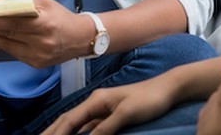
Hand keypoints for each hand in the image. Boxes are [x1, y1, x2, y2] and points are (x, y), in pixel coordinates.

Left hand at [0, 0, 92, 67]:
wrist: (81, 38)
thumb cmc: (61, 17)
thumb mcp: (43, 3)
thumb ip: (19, 3)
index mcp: (45, 24)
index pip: (14, 23)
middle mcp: (42, 43)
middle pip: (8, 36)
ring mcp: (39, 56)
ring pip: (8, 47)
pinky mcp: (37, 64)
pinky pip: (14, 53)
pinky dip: (3, 45)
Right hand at [41, 75, 179, 134]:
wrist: (167, 89)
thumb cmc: (148, 99)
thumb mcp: (126, 113)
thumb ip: (106, 127)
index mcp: (96, 100)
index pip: (70, 119)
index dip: (56, 132)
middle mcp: (96, 104)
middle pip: (69, 120)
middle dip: (53, 131)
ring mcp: (103, 110)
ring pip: (78, 125)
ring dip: (65, 133)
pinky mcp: (111, 116)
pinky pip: (90, 127)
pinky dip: (80, 134)